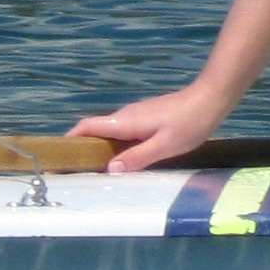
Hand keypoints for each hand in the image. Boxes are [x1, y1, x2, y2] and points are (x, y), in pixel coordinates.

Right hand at [70, 84, 230, 174]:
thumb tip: (109, 170)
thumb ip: (137, 158)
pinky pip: (123, 132)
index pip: (86, 127)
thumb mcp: (164, 145)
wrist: (212, 97)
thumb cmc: (190, 122)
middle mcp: (125, 115)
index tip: (57, 158)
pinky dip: (116, 145)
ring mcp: (136, 114)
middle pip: (94, 131)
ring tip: (95, 172)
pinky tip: (123, 161)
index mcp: (124, 121)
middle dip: (82, 149)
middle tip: (74, 172)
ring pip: (110, 132)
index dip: (69, 140)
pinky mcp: (147, 117)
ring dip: (100, 149)